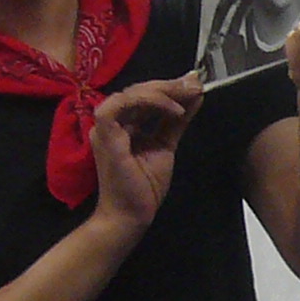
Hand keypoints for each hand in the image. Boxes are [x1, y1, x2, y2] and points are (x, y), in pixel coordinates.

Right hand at [89, 74, 202, 226]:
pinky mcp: (105, 135)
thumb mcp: (166, 145)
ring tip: (187, 96)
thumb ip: (177, 120)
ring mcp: (105, 128)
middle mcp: (111, 123)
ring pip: (130, 93)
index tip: (194, 85)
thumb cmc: (145, 187)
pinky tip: (172, 110)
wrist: (131, 216)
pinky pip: (119, 106)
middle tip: (194, 84)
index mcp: (122, 124)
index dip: (168, 88)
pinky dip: (147, 101)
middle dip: (169, 86)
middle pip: (137, 90)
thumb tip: (194, 94)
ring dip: (162, 91)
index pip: (142, 95)